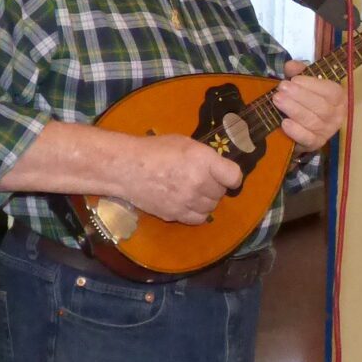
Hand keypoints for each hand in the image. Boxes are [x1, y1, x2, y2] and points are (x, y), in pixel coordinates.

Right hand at [118, 133, 242, 223]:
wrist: (127, 168)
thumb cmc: (156, 150)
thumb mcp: (185, 143)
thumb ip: (205, 157)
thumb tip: (219, 170)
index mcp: (203, 160)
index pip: (234, 176)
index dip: (232, 177)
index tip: (227, 176)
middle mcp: (198, 182)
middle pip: (221, 192)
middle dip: (215, 186)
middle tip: (202, 179)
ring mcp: (188, 201)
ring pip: (211, 207)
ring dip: (206, 200)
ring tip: (193, 191)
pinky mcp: (176, 214)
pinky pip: (199, 218)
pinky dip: (197, 212)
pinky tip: (188, 203)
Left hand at [273, 61, 345, 150]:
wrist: (304, 125)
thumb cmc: (307, 100)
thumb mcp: (305, 82)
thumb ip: (299, 72)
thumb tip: (290, 66)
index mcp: (339, 98)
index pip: (331, 91)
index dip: (312, 85)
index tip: (294, 79)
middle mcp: (337, 115)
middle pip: (321, 107)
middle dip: (300, 96)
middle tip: (281, 88)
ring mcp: (327, 131)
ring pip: (313, 122)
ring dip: (294, 110)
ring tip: (277, 100)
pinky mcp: (316, 144)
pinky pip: (308, 138)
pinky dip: (296, 131)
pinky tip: (284, 123)